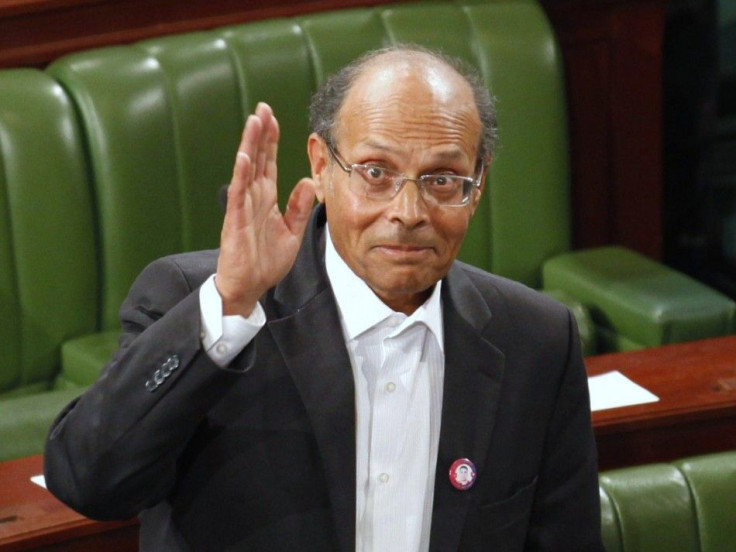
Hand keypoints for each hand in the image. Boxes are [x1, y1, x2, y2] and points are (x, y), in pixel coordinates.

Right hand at [216, 102, 315, 316]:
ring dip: (250, 145)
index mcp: (267, 199)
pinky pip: (238, 194)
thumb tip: (306, 182)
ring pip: (247, 169)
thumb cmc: (266, 261)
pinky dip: (241, 175)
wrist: (250, 287)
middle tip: (263, 107)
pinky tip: (245, 157)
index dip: (271, 140)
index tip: (273, 117)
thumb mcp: (292, 232)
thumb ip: (298, 207)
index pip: (269, 163)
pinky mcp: (236, 221)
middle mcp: (254, 198)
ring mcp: (243, 207)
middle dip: (260, 133)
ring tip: (254, 121)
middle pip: (257, 158)